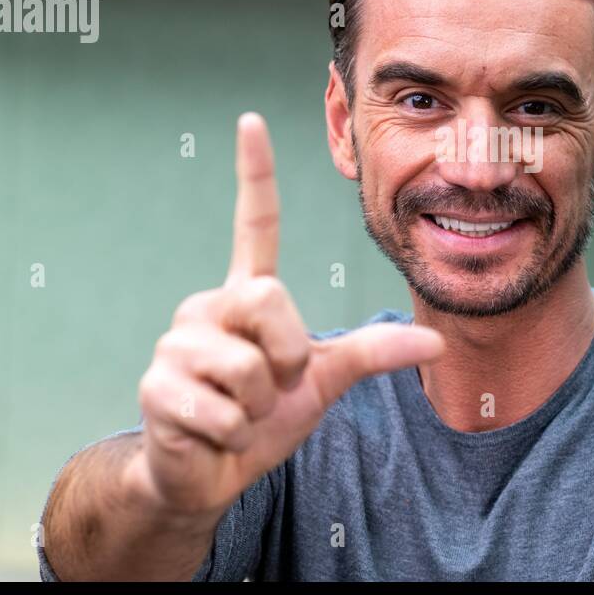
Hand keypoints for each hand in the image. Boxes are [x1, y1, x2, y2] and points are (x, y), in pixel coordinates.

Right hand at [132, 113, 444, 516]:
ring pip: (248, 367)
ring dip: (259, 407)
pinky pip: (224, 410)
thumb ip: (372, 353)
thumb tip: (436, 342)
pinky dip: (234, 435)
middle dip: (286, 358)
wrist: (211, 475)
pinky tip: (214, 434)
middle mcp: (207, 307)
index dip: (256, 173)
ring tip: (237, 413)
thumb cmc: (262, 418)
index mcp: (247, 297)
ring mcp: (176, 344)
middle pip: (269, 301)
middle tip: (271, 388)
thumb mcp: (323, 381)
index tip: (252, 119)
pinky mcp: (156, 387)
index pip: (256, 224)